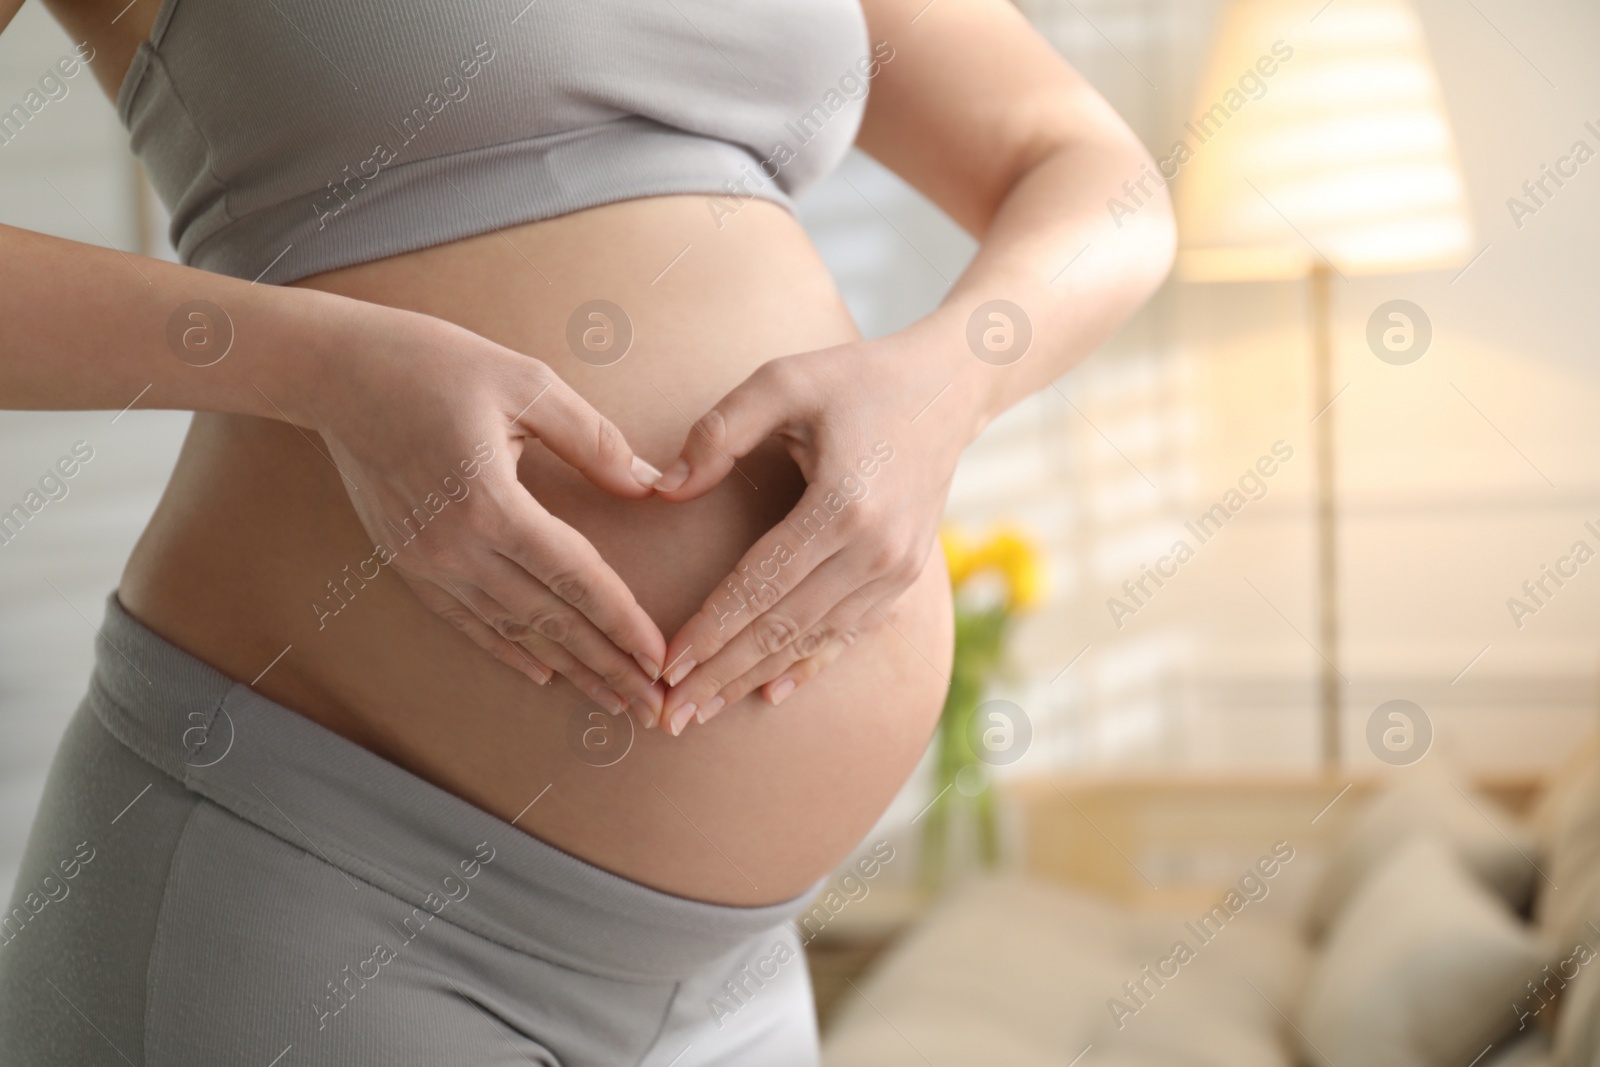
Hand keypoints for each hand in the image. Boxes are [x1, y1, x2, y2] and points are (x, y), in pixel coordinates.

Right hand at [293, 301, 667, 726]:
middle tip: (651, 706)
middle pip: (549, 619)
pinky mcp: (406, 563)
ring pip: (512, 630)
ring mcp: (426, 561)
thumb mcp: (527, 383)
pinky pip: (465, 620)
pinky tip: (543, 671)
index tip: (660, 658)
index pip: (575, 577)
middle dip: (606, 666)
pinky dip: (508, 649)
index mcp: (491, 502)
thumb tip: (647, 483)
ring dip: (567, 667)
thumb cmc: (434, 364)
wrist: (333, 372)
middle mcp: (456, 546)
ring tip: (612, 700)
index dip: (622, 621)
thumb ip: (592, 439)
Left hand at [649, 318, 981, 734]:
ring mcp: (896, 572)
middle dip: (721, 674)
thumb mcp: (784, 380)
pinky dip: (807, 666)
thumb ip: (720, 430)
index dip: (710, 629)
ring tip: (701, 711)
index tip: (666, 665)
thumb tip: (663, 487)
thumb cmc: (857, 380)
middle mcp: (876, 551)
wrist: (949, 391)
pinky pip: (847, 634)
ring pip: (812, 640)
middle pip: (783, 627)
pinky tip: (770, 694)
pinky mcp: (904, 580)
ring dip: (754, 678)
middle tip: (670, 714)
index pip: (761, 584)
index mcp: (843, 505)